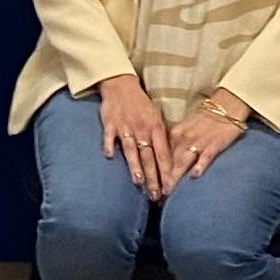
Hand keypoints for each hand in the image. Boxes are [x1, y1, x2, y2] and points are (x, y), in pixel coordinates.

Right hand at [92, 74, 171, 200]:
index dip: (167, 172)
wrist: (121, 85)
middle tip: (155, 195)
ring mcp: (125, 126)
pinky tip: (109, 156)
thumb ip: (160, 138)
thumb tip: (168, 160)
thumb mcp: (156, 118)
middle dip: (153, 177)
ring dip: (135, 166)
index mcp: (155, 127)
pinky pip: (109, 136)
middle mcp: (142, 129)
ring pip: (131, 149)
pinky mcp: (110, 123)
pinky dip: (109, 145)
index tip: (170, 189)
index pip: (163, 154)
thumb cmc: (140, 104)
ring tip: (138, 182)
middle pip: (148, 157)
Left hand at [163, 103, 248, 189]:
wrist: (225, 106)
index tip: (150, 187)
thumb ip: (176, 144)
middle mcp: (184, 139)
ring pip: (183, 162)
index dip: (155, 173)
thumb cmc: (205, 119)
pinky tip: (195, 176)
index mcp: (175, 134)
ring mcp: (199, 142)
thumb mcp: (185, 129)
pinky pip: (206, 156)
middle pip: (170, 163)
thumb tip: (165, 162)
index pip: (161, 157)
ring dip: (175, 178)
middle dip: (162, 180)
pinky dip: (200, 165)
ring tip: (169, 192)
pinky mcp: (214, 145)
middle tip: (156, 196)